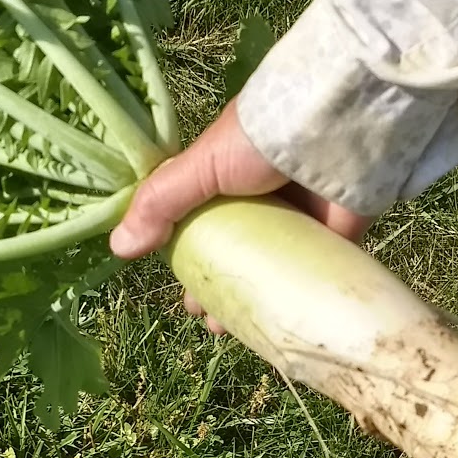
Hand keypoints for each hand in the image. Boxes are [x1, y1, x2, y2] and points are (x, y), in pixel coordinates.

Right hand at [109, 100, 373, 332]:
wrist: (334, 129)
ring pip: (274, 266)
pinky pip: (315, 272)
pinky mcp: (338, 233)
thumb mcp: (201, 166)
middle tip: (209, 317)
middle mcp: (268, 197)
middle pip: (240, 250)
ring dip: (255, 298)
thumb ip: (161, 203)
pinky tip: (281, 323)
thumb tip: (118, 248)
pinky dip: (297, 297)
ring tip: (236, 328)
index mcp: (233, 177)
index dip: (191, 259)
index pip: (204, 223)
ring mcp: (305, 216)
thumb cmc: (259, 141)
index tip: (184, 293)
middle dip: (222, 287)